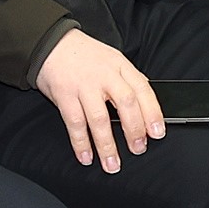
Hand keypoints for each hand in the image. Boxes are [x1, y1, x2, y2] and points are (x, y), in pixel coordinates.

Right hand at [33, 30, 163, 173]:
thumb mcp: (112, 59)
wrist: (51, 43)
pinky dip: (81, 143)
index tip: (157, 132)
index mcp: (120, 66)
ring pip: (99, 118)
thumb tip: (147, 105)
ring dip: (107, 145)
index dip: (152, 112)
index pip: (142, 89)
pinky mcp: (64, 95)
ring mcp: (84, 85)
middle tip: (138, 149)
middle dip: (134, 130)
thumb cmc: (84, 55)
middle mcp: (104, 75)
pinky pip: (75, 123)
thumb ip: (128, 80)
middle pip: (126, 103)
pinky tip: (86, 156)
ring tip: (112, 164)